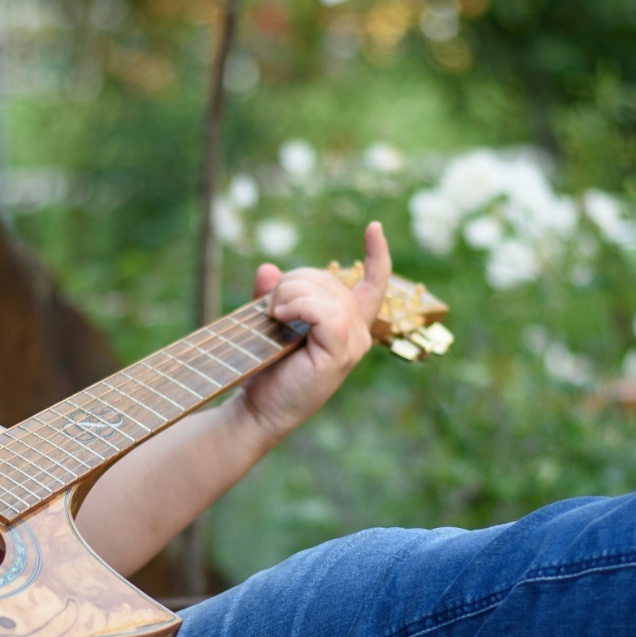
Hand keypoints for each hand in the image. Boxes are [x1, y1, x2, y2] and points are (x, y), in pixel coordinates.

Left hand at [232, 222, 393, 442]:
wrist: (258, 409)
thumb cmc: (265, 370)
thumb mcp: (269, 323)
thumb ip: (273, 295)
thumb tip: (268, 269)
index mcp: (349, 324)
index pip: (374, 284)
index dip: (377, 255)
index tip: (374, 227)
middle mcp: (358, 332)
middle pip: (327, 278)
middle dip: (291, 284)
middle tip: (271, 312)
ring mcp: (353, 343)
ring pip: (324, 291)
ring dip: (288, 296)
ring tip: (273, 318)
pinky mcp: (341, 352)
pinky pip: (324, 310)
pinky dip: (297, 306)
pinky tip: (281, 319)